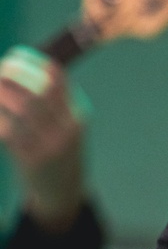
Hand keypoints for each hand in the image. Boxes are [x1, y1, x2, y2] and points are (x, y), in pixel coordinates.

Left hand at [0, 47, 86, 231]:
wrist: (62, 193)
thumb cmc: (57, 150)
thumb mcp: (65, 123)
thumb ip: (51, 99)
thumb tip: (19, 66)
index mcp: (78, 115)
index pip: (58, 79)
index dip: (34, 61)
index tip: (15, 55)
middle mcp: (68, 130)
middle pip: (39, 90)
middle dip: (15, 73)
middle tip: (1, 69)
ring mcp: (50, 146)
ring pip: (22, 108)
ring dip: (2, 93)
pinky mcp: (31, 160)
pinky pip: (8, 131)